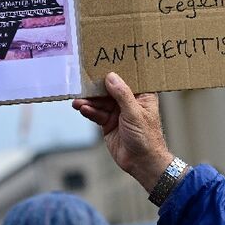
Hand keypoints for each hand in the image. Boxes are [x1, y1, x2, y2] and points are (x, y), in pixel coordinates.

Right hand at [72, 72, 172, 191]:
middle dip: (96, 88)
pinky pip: (97, 114)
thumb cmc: (146, 137)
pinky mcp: (108, 123)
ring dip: (89, 101)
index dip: (116, 71)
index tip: (101, 62)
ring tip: (78, 100)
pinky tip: (82, 108)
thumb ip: (122, 95)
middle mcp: (129, 101)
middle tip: (82, 83)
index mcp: (142, 95)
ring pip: (101, 102)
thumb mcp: (134, 113)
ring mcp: (118, 112)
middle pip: (110, 90)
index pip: (128, 78)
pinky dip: (89, 111)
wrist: (142, 162)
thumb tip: (111, 77)